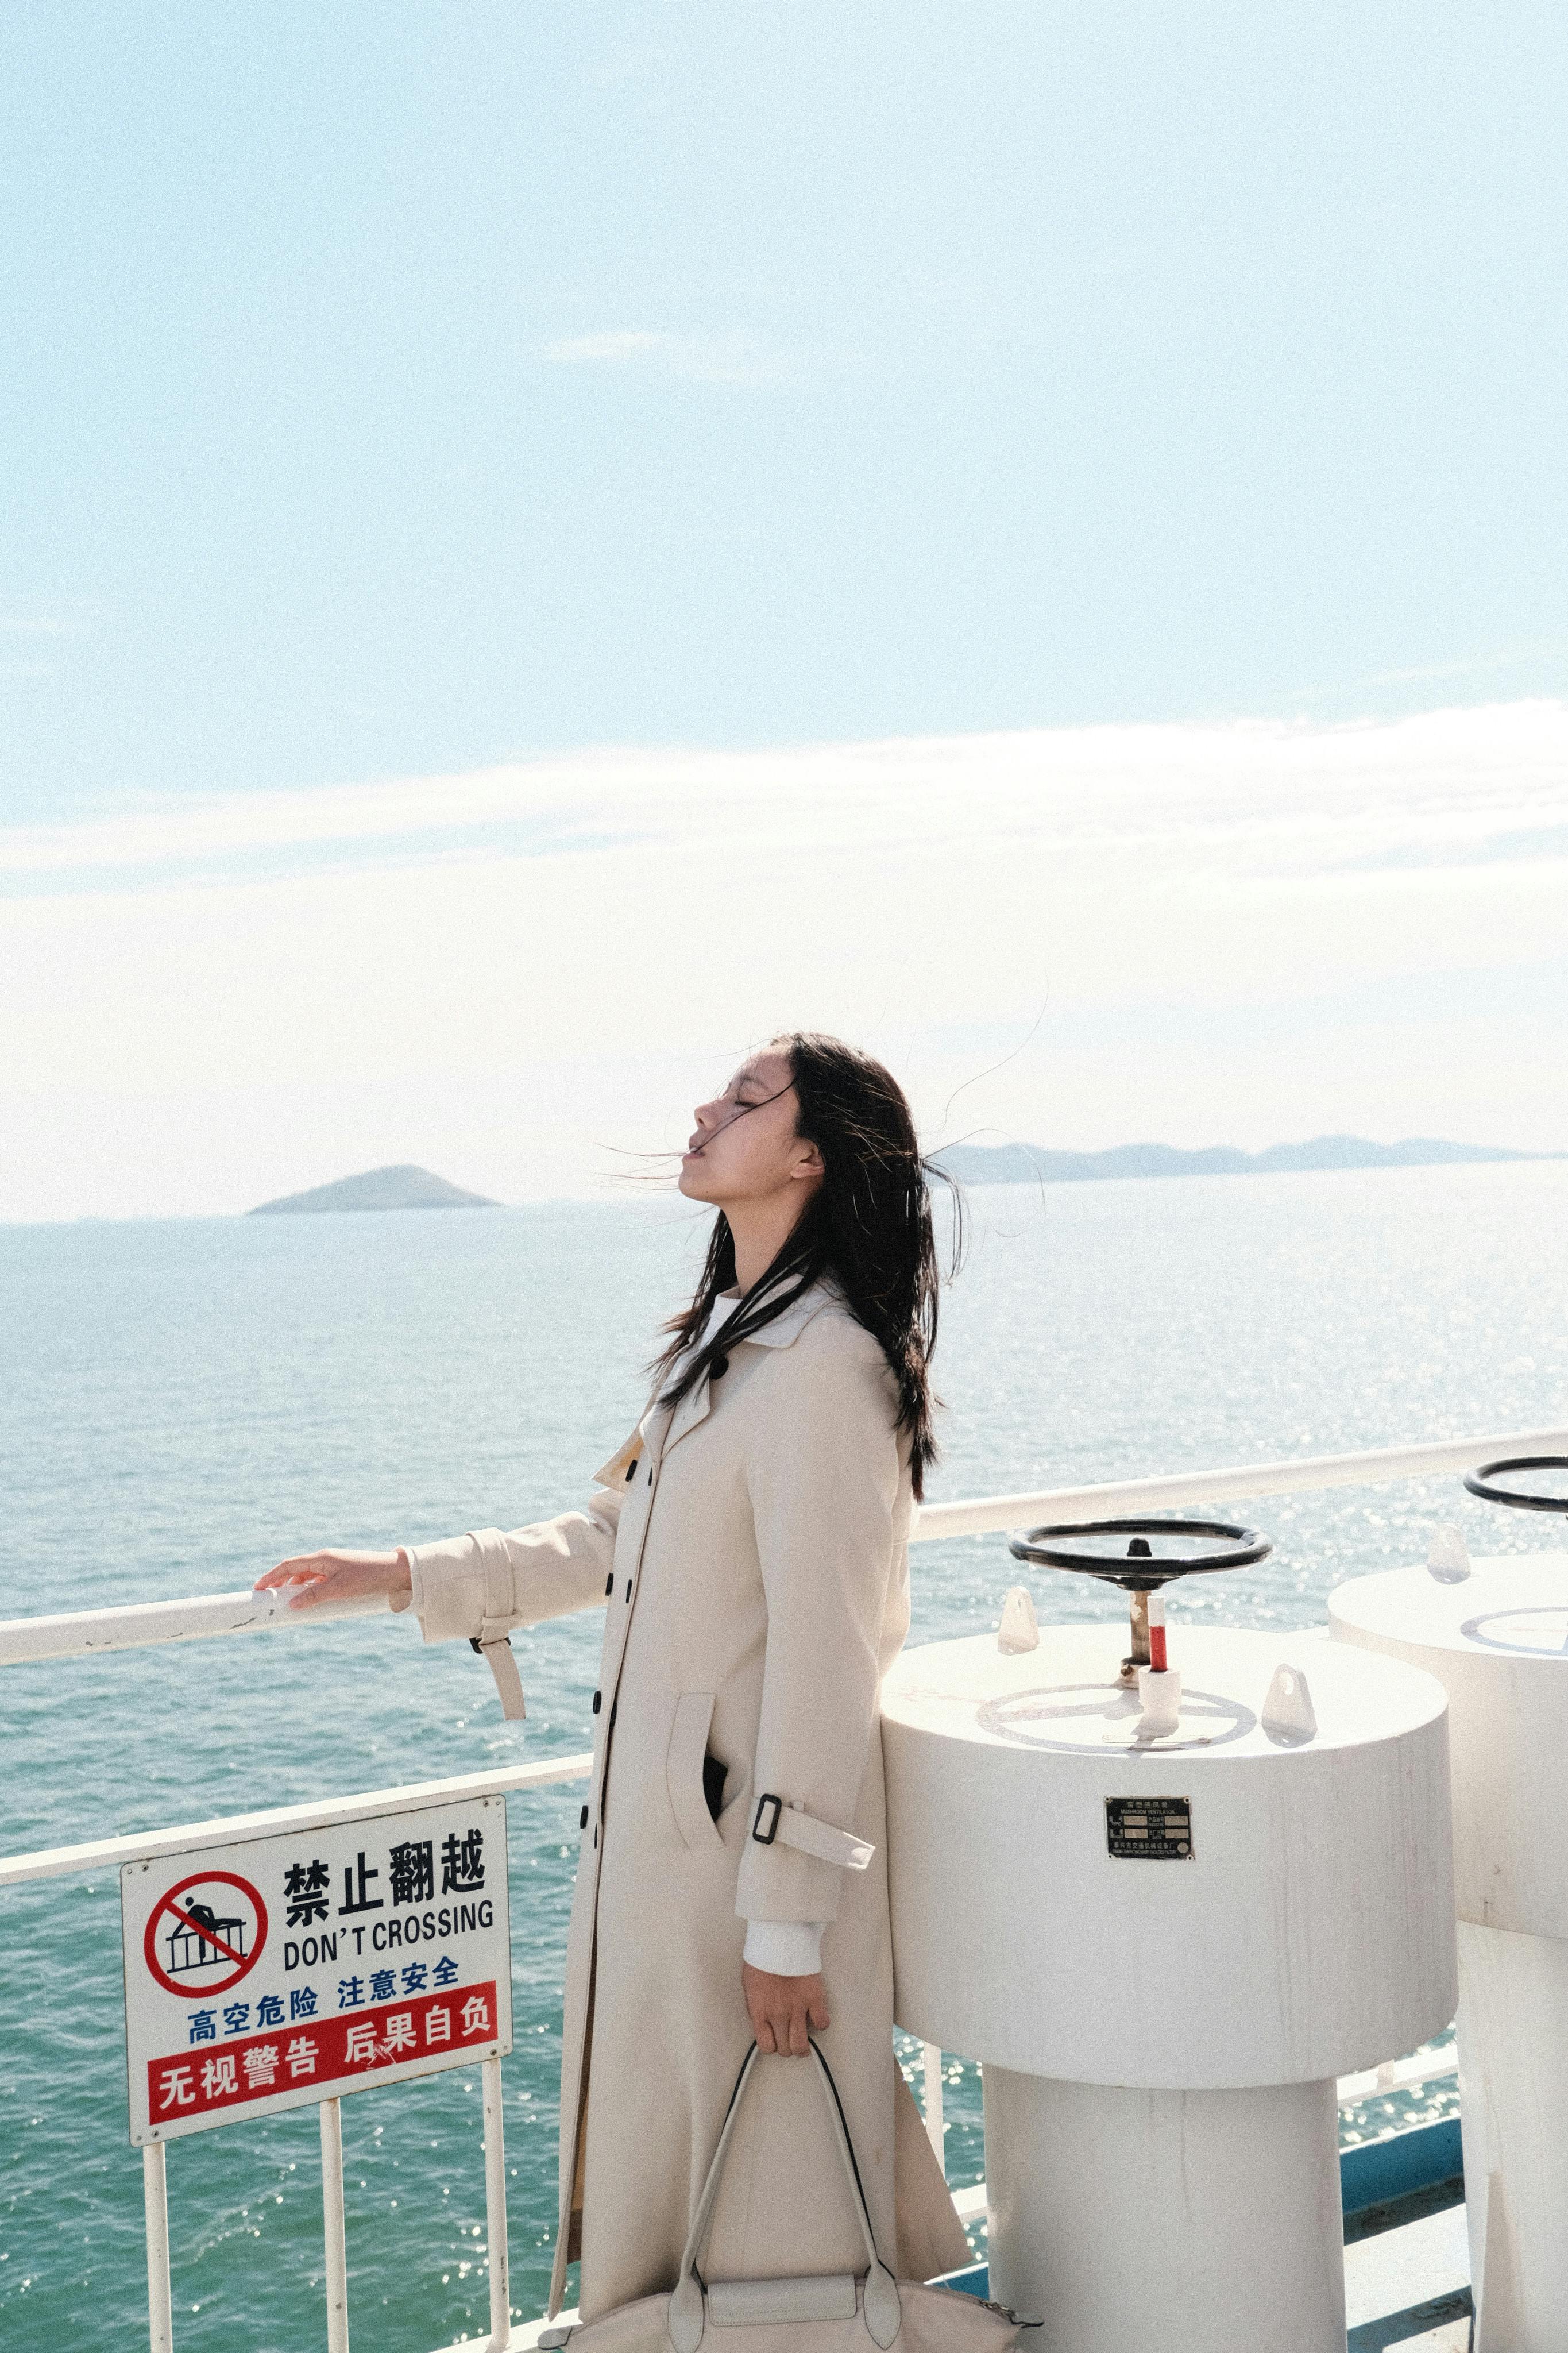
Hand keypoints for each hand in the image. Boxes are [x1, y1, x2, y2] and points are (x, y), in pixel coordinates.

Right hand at [253, 1549, 410, 1610]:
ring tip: (286, 1604)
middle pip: (295, 1571)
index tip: (257, 1588)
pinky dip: (310, 1591)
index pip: (289, 1565)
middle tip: (269, 1599)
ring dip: (296, 1589)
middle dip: (280, 1584)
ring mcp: (333, 1567)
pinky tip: (309, 1602)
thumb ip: (314, 1597)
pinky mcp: (341, 1575)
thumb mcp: (339, 1589)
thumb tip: (292, 1605)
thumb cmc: (368, 1576)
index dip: (271, 1576)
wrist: (395, 1572)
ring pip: (307, 1578)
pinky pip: (319, 1583)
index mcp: (321, 1558)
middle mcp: (325, 1560)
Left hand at [742, 1962, 829, 2055]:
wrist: (779, 1938)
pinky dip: (820, 2023)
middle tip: (789, 2037)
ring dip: (802, 2045)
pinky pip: (822, 2023)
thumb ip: (756, 2008)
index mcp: (760, 2012)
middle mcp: (778, 2015)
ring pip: (802, 2045)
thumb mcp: (749, 1986)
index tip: (775, 2040)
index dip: (772, 2046)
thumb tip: (762, 2022)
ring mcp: (798, 2008)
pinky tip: (815, 2016)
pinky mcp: (814, 1998)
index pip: (766, 2047)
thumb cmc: (761, 1958)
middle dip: (786, 2047)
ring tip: (803, 2038)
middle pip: (785, 2050)